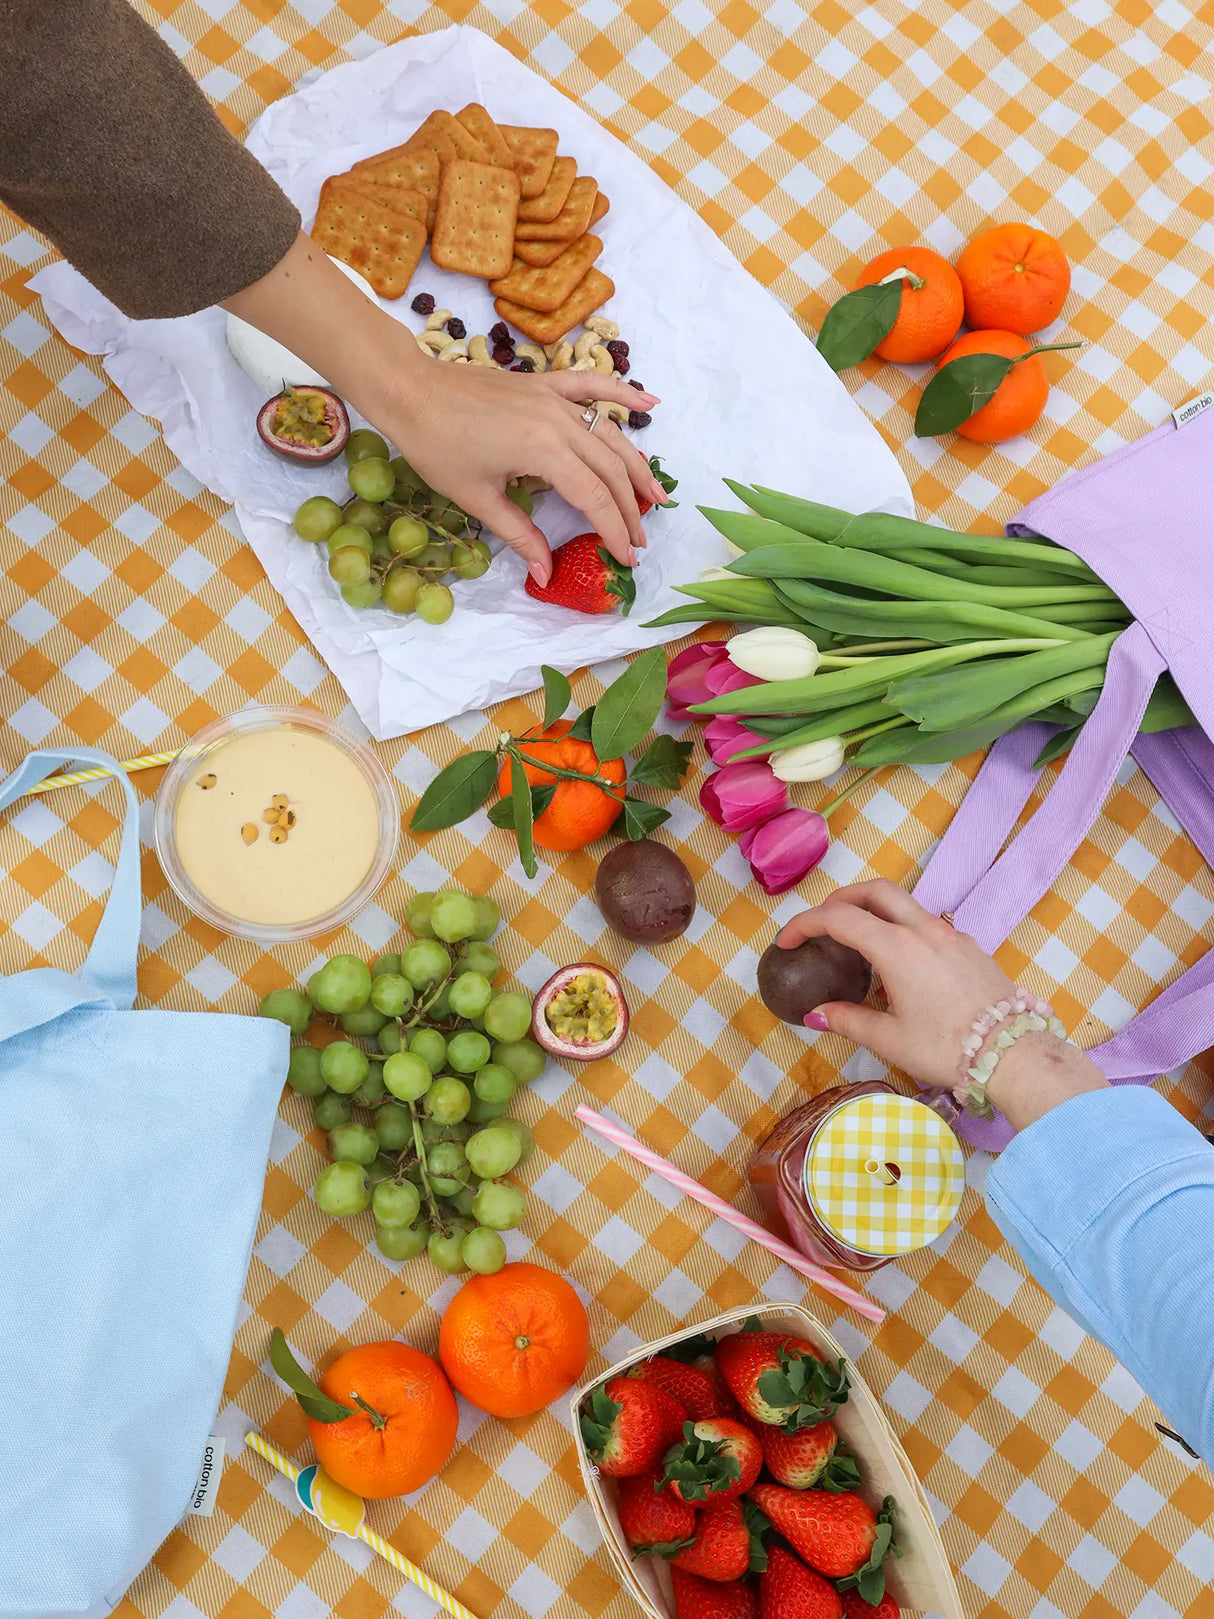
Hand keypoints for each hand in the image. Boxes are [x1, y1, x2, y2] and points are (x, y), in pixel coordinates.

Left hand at [224, 234, 666, 586]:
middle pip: (611, 470)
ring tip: (655, 498)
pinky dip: (624, 393)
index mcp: (543, 452)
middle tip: (640, 541)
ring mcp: (555, 398)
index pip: (595, 498)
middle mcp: (559, 422)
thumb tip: (545, 573)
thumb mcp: (478, 499)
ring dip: (636, 467)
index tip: (626, 559)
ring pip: (610, 436)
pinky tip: (652, 404)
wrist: (410, 391)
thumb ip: (520, 534)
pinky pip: (593, 386)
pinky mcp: (546, 384)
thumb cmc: (436, 446)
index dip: (614, 531)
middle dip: (630, 509)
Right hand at [777, 879, 1106, 1126]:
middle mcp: (923, 929)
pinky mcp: (969, 947)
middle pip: (874, 890)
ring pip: (904, 903)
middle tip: (821, 923)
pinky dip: (901, 928)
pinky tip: (900, 963)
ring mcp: (950, 934)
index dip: (805, 924)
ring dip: (873, 910)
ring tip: (858, 942)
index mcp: (897, 947)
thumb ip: (848, 1020)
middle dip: (841, 899)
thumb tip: (816, 1014)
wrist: (1014, 1054)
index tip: (787, 942)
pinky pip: (927, 923)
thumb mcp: (890, 1040)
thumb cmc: (947, 1048)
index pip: (839, 918)